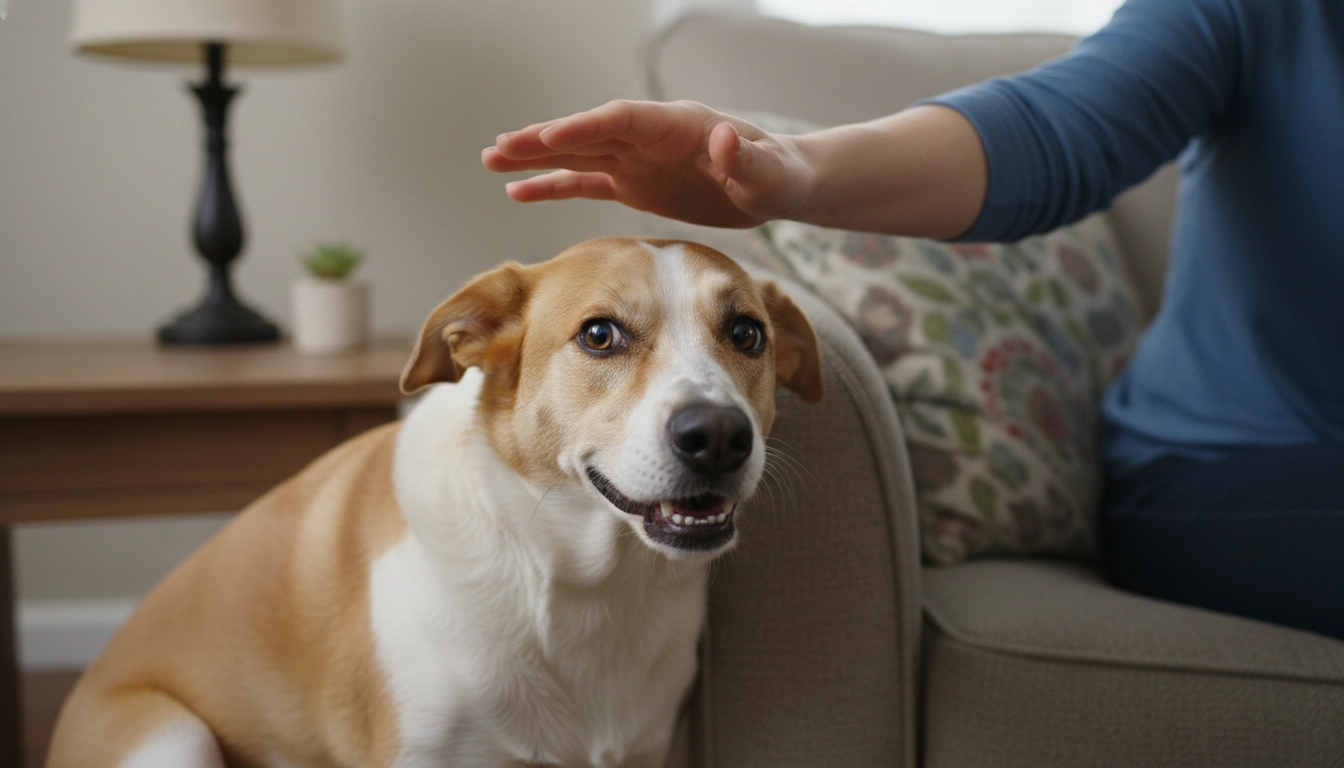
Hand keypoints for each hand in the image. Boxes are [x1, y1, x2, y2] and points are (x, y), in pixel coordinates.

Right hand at [481, 100, 814, 227]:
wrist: (779, 184)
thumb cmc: (777, 176)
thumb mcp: (769, 174)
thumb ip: (746, 159)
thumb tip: (723, 138)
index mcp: (677, 126)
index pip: (622, 121)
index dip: (584, 128)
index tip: (546, 138)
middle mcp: (650, 137)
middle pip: (587, 133)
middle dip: (543, 141)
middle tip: (498, 149)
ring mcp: (638, 160)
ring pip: (578, 155)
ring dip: (536, 160)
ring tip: (492, 162)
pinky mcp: (636, 184)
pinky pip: (587, 183)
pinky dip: (554, 187)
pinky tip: (520, 192)